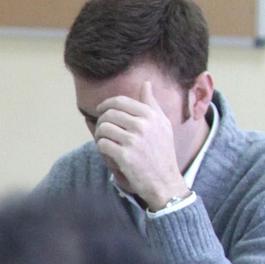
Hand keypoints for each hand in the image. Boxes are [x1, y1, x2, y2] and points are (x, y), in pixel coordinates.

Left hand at [93, 82, 189, 209]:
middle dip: (101, 121)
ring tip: (106, 141)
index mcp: (151, 115)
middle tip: (103, 130)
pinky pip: (102, 144)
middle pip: (108, 114)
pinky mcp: (124, 155)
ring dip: (100, 135)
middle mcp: (143, 125)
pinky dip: (101, 148)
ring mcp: (134, 140)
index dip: (105, 105)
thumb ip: (151, 104)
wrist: (164, 180)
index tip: (100, 111)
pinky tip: (108, 152)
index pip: (120, 102)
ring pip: (103, 128)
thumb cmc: (162, 151)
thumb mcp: (162, 124)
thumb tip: (146, 83)